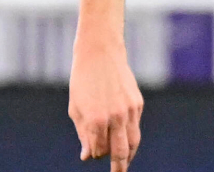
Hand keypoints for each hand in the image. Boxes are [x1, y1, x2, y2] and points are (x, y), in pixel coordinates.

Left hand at [68, 36, 142, 171]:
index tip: (93, 153)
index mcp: (96, 119)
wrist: (99, 52)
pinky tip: (127, 140)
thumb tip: (88, 157)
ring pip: (133, 142)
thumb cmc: (82, 80)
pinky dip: (132, 136)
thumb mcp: (75, 107)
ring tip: (125, 163)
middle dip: (119, 167)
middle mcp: (115, 117)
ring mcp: (129, 111)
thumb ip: (83, 134)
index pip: (100, 150)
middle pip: (120, 152)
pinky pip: (136, 126)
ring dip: (129, 156)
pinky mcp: (137, 103)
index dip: (96, 154)